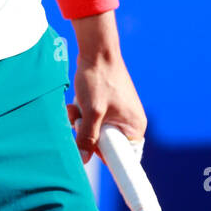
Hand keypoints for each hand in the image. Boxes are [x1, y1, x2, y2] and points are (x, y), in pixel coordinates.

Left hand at [67, 45, 146, 164]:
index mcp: (135, 126)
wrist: (96, 50)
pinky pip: (92, 119)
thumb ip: (87, 138)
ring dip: (81, 123)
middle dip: (88, 136)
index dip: (107, 157)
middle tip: (80, 123)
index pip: (125, 157)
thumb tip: (82, 160)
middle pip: (106, 144)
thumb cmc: (99, 79)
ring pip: (95, 131)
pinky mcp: (106, 105)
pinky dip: (82, 114)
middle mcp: (129, 122)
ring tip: (76, 109)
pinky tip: (75, 104)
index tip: (93, 156)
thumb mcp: (91, 112)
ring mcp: (117, 113)